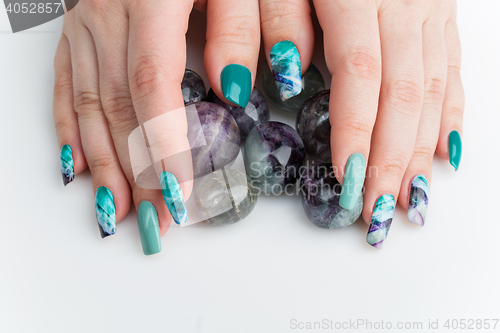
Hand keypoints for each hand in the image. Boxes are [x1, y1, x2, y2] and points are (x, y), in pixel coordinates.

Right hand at [53, 0, 259, 253]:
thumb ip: (244, 22)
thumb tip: (237, 90)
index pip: (152, 86)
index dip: (163, 145)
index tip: (179, 196)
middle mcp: (108, 13)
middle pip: (117, 108)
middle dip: (137, 172)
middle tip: (156, 223)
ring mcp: (85, 20)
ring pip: (86, 104)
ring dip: (103, 164)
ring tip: (118, 212)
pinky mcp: (77, 25)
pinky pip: (64, 84)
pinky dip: (69, 130)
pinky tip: (75, 166)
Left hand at [260, 0, 463, 246]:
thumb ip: (275, 15)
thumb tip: (286, 77)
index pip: (362, 77)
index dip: (356, 134)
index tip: (345, 183)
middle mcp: (405, 1)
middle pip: (404, 93)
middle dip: (390, 158)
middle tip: (377, 211)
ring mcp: (429, 6)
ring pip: (433, 87)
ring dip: (422, 148)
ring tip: (412, 197)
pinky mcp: (439, 10)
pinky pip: (451, 67)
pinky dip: (450, 113)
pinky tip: (447, 149)